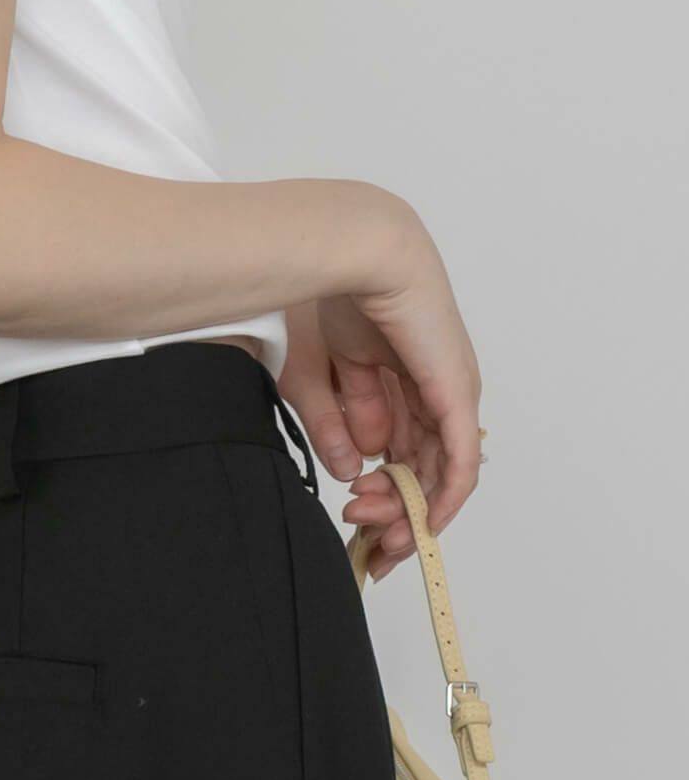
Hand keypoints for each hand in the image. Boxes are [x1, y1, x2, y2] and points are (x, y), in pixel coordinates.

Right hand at [277, 251, 481, 582]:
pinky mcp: (456, 394)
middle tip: (361, 529)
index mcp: (398, 374)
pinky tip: (425, 523)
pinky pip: (458, 461)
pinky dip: (444, 496)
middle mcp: (431, 387)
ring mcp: (449, 392)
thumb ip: (335, 421)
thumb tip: (354, 468)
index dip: (378, 487)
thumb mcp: (322, 370)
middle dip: (390, 506)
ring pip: (437, 470)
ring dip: (406, 507)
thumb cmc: (331, 292)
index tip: (355, 518)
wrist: (353, 251)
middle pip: (419, 464)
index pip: (399, 445)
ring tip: (372, 524)